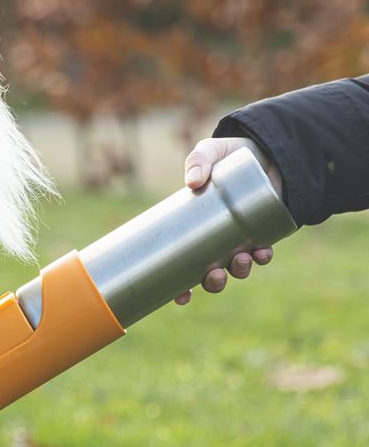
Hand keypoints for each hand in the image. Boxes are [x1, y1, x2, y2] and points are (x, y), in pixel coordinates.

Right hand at [174, 136, 282, 304]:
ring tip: (241, 260)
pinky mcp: (264, 231)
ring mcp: (240, 238)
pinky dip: (263, 256)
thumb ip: (198, 161)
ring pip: (237, 267)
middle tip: (214, 275)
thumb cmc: (230, 155)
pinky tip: (263, 252)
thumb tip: (192, 182)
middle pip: (212, 274)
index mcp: (194, 231)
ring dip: (239, 270)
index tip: (181, 297)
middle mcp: (216, 241)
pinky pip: (262, 251)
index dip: (182, 287)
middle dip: (213, 283)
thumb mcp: (209, 152)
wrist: (266, 149)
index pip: (184, 267)